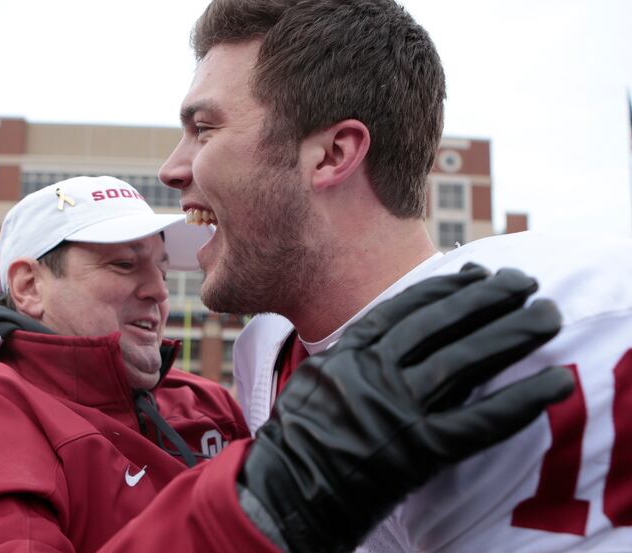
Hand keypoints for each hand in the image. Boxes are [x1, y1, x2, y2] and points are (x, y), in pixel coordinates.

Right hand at [237, 264, 573, 552]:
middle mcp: (375, 373)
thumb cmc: (297, 436)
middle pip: (443, 325)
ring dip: (512, 334)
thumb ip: (354, 354)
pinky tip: (553, 385)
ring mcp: (397, 410)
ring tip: (547, 314)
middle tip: (524, 280)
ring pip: (465, 362)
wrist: (284, 490)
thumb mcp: (316, 377)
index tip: (477, 272)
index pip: (407, 308)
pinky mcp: (418, 452)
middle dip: (489, 298)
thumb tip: (388, 332)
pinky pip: (477, 423)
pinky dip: (519, 403)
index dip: (448, 288)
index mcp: (350, 352)